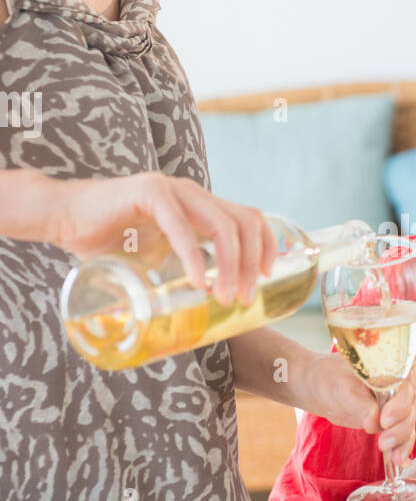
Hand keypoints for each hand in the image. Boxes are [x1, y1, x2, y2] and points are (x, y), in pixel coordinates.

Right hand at [50, 171, 278, 305]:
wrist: (62, 218)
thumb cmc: (106, 242)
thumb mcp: (155, 258)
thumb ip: (178, 269)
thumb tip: (201, 311)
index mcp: (199, 204)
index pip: (248, 216)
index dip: (266, 244)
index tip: (268, 276)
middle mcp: (192, 192)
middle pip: (243, 221)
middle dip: (252, 263)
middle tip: (246, 297)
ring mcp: (172, 189)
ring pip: (221, 224)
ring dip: (231, 265)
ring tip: (226, 297)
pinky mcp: (149, 193)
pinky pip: (182, 227)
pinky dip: (194, 256)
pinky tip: (199, 281)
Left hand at [299, 354, 415, 465]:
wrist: (320, 387)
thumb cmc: (329, 377)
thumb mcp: (341, 387)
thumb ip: (359, 403)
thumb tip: (374, 423)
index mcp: (393, 362)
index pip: (405, 383)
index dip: (400, 403)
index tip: (385, 420)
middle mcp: (402, 380)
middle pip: (410, 405)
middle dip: (400, 427)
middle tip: (384, 442)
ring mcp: (400, 401)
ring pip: (408, 422)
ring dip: (402, 441)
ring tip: (393, 458)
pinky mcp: (393, 419)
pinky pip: (403, 434)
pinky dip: (402, 448)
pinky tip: (400, 461)